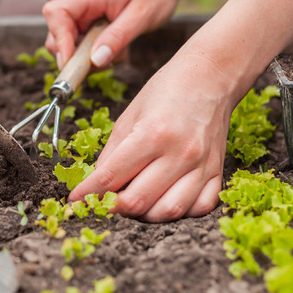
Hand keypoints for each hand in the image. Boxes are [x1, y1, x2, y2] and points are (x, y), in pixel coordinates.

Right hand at [43, 0, 181, 68]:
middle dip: (73, 56)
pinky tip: (118, 51)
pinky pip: (82, 50)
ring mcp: (83, 18)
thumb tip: (95, 61)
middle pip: (56, 34)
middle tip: (100, 64)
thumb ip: (118, 37)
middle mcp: (80, 5)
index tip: (71, 62)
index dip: (59, 39)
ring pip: (68, 47)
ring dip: (88, 60)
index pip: (56, 13)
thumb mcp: (142, 16)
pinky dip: (97, 59)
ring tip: (117, 53)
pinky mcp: (89, 29)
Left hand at [68, 48, 234, 221]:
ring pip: (169, 212)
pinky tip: (164, 201)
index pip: (111, 177)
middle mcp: (179, 153)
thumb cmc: (167, 91)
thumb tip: (96, 184)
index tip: (75, 201)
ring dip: (145, 216)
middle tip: (102, 204)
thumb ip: (111, 152)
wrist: (211, 76)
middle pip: (138, 201)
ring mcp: (202, 165)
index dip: (87, 194)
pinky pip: (200, 208)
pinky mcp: (217, 171)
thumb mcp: (129, 115)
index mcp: (151, 134)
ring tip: (132, 205)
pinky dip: (179, 212)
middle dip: (112, 209)